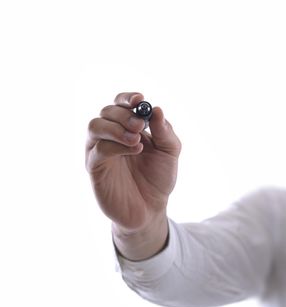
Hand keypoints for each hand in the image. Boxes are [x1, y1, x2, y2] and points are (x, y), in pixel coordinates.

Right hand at [86, 92, 180, 258]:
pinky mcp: (95, 169)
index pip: (120, 104)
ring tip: (137, 139)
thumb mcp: (170, 152)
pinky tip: (134, 150)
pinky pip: (97, 150)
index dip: (127, 98)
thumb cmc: (158, 177)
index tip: (139, 99)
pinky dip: (115, 146)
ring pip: (94, 126)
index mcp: (128, 127)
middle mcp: (110, 136)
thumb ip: (165, 132)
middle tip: (140, 125)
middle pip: (106, 111)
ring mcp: (100, 152)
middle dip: (124, 114)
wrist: (151, 209)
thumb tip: (157, 109)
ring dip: (116, 128)